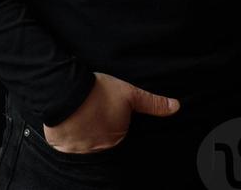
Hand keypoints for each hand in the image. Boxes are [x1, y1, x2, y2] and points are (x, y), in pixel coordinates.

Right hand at [42, 71, 180, 153]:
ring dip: (85, 130)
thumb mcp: (129, 93)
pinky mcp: (63, 146)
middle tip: (95, 108)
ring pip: (87, 140)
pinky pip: (69, 142)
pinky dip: (70, 133)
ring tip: (82, 111)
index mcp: (118, 136)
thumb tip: (176, 107)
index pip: (120, 131)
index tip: (108, 109)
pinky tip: (70, 120)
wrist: (65, 93)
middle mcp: (101, 147)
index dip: (115, 119)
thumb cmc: (99, 92)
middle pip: (104, 137)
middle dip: (101, 125)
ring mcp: (82, 148)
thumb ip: (152, 103)